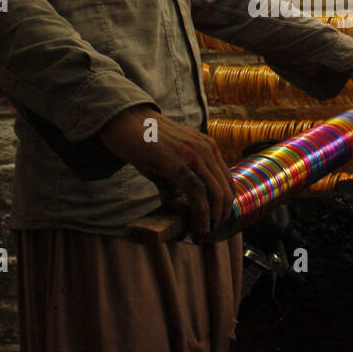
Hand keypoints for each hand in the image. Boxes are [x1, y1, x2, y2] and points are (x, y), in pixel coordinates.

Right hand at [97, 105, 234, 237]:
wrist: (125, 120)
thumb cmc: (144, 139)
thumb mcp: (169, 157)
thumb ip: (177, 177)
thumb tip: (175, 201)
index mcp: (207, 146)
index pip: (227, 179)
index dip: (225, 204)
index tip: (216, 219)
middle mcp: (205, 149)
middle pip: (226, 189)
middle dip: (221, 214)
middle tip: (211, 229)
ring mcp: (193, 154)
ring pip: (216, 193)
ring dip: (213, 217)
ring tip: (204, 231)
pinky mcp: (177, 162)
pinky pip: (198, 192)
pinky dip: (201, 213)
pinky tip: (197, 224)